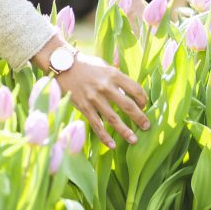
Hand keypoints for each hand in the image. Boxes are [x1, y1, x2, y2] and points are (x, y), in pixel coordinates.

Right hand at [35, 37, 149, 148]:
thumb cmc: (85, 64)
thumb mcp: (104, 65)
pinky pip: (96, 124)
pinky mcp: (83, 106)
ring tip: (134, 140)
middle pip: (128, 105)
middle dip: (140, 118)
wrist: (63, 64)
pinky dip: (105, 136)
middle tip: (147, 126)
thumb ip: (116, 77)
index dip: (143, 99)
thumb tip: (128, 90)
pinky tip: (112, 145)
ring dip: (125, 131)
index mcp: (113, 74)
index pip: (135, 89)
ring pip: (113, 118)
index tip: (143, 105)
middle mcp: (105, 86)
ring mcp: (93, 98)